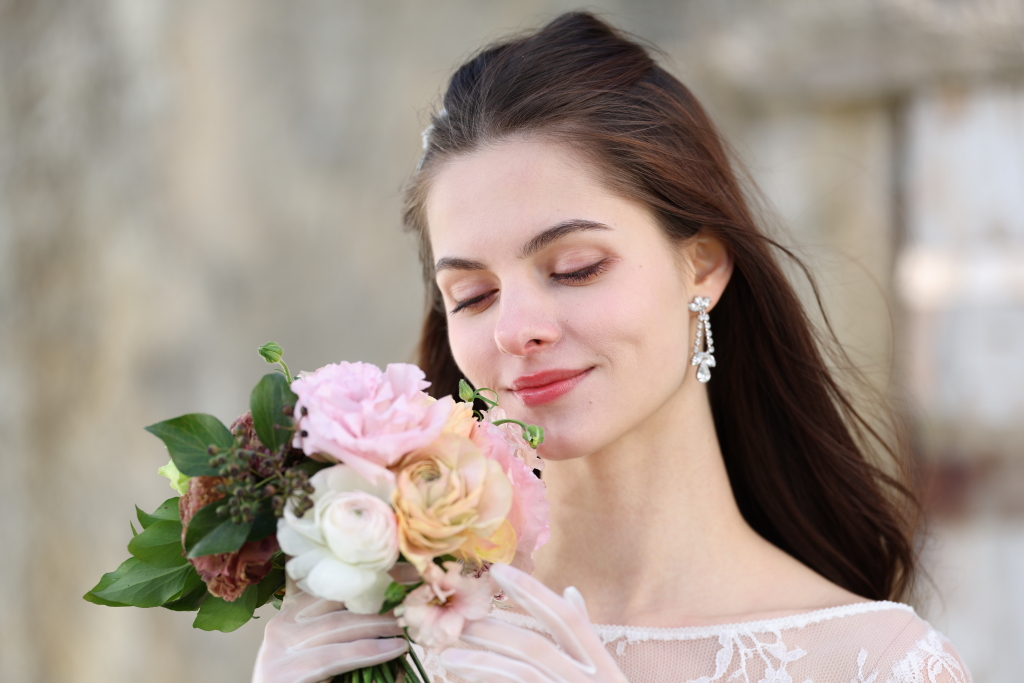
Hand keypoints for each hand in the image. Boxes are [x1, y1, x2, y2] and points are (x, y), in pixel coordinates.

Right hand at [252, 577, 407, 682]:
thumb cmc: (309, 681)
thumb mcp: (322, 651)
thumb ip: (342, 629)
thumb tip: (388, 609)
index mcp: (288, 617)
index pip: (331, 588)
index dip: (368, 580)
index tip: (402, 573)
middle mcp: (281, 628)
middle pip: (337, 604)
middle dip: (378, 598)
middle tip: (411, 596)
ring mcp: (280, 651)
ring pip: (340, 627)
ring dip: (380, 624)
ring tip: (407, 625)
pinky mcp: (288, 673)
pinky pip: (338, 656)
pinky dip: (371, 650)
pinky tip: (396, 649)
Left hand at [439, 564, 627, 682]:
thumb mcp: (606, 676)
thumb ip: (585, 638)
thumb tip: (570, 591)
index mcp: (604, 669)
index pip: (568, 620)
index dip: (534, 592)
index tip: (498, 571)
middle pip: (535, 647)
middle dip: (493, 630)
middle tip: (458, 620)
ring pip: (521, 676)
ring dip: (480, 664)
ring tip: (447, 657)